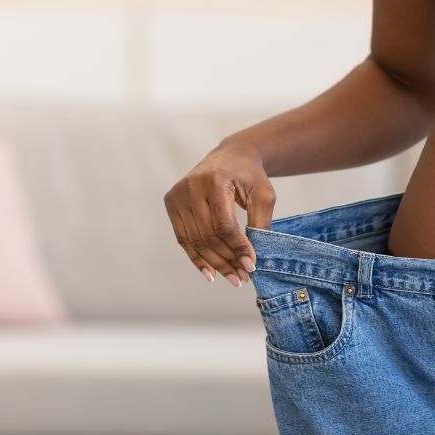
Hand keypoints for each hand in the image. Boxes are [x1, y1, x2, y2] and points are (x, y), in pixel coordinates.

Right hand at [163, 140, 275, 287]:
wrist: (231, 156)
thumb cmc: (250, 175)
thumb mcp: (263, 194)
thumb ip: (260, 222)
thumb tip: (252, 258)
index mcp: (215, 180)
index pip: (224, 224)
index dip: (238, 248)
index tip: (252, 266)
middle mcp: (191, 187)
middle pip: (208, 235)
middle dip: (228, 260)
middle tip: (242, 277)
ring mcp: (178, 195)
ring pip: (195, 240)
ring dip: (215, 264)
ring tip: (232, 278)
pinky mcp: (171, 202)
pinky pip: (183, 238)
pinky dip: (197, 258)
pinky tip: (211, 274)